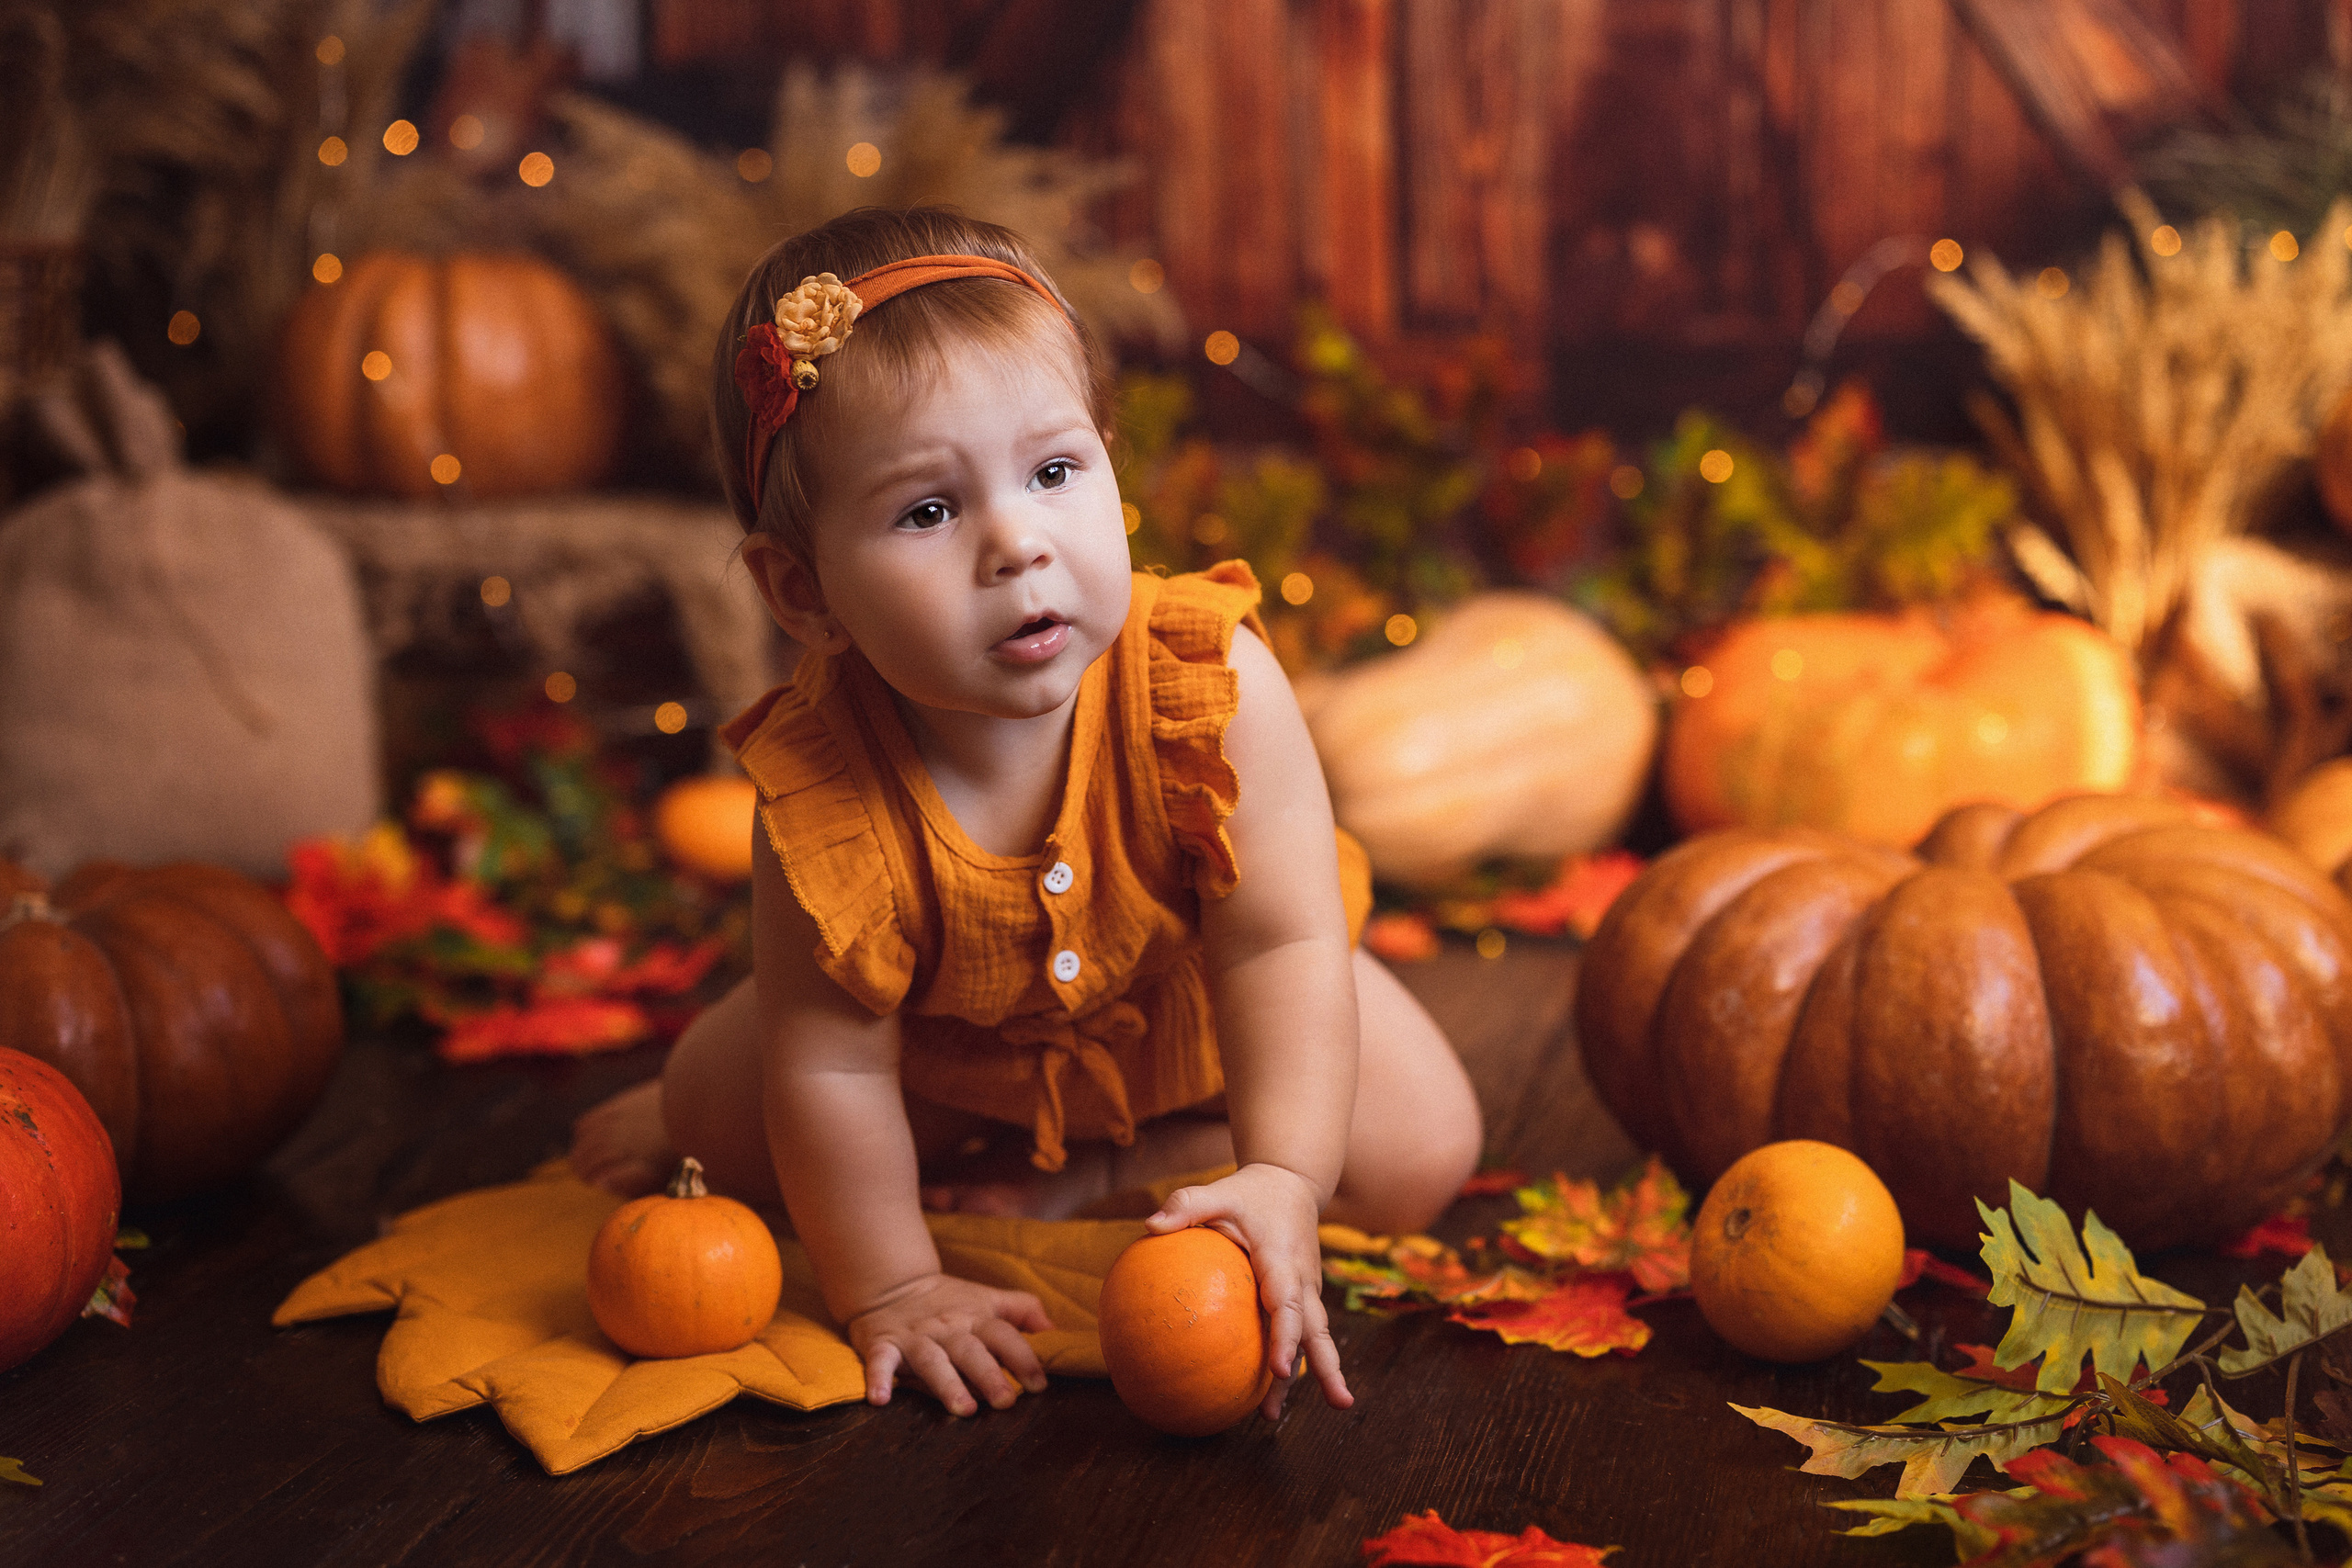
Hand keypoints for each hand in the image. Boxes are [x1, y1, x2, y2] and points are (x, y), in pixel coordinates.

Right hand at [845, 1273, 1053, 1415]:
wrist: (890, 1284)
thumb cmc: (949, 1300)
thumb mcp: (988, 1298)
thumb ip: (1024, 1311)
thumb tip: (1055, 1333)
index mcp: (976, 1318)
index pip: (1004, 1335)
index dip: (1023, 1358)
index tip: (1040, 1385)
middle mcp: (947, 1329)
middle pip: (971, 1351)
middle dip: (989, 1375)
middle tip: (1007, 1402)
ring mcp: (914, 1338)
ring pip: (932, 1361)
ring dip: (947, 1385)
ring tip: (964, 1409)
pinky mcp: (882, 1345)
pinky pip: (879, 1361)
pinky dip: (878, 1379)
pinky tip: (880, 1400)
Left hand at [1145, 1163, 1353, 1420]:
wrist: (1292, 1181)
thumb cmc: (1251, 1192)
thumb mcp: (1219, 1191)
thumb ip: (1186, 1205)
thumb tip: (1148, 1226)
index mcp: (1284, 1259)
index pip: (1289, 1304)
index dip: (1287, 1337)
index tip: (1279, 1368)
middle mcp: (1303, 1280)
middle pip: (1317, 1332)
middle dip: (1326, 1368)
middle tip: (1339, 1405)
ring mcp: (1307, 1290)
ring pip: (1312, 1338)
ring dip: (1309, 1376)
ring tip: (1275, 1417)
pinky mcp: (1303, 1296)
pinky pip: (1297, 1333)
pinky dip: (1288, 1362)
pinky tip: (1260, 1393)